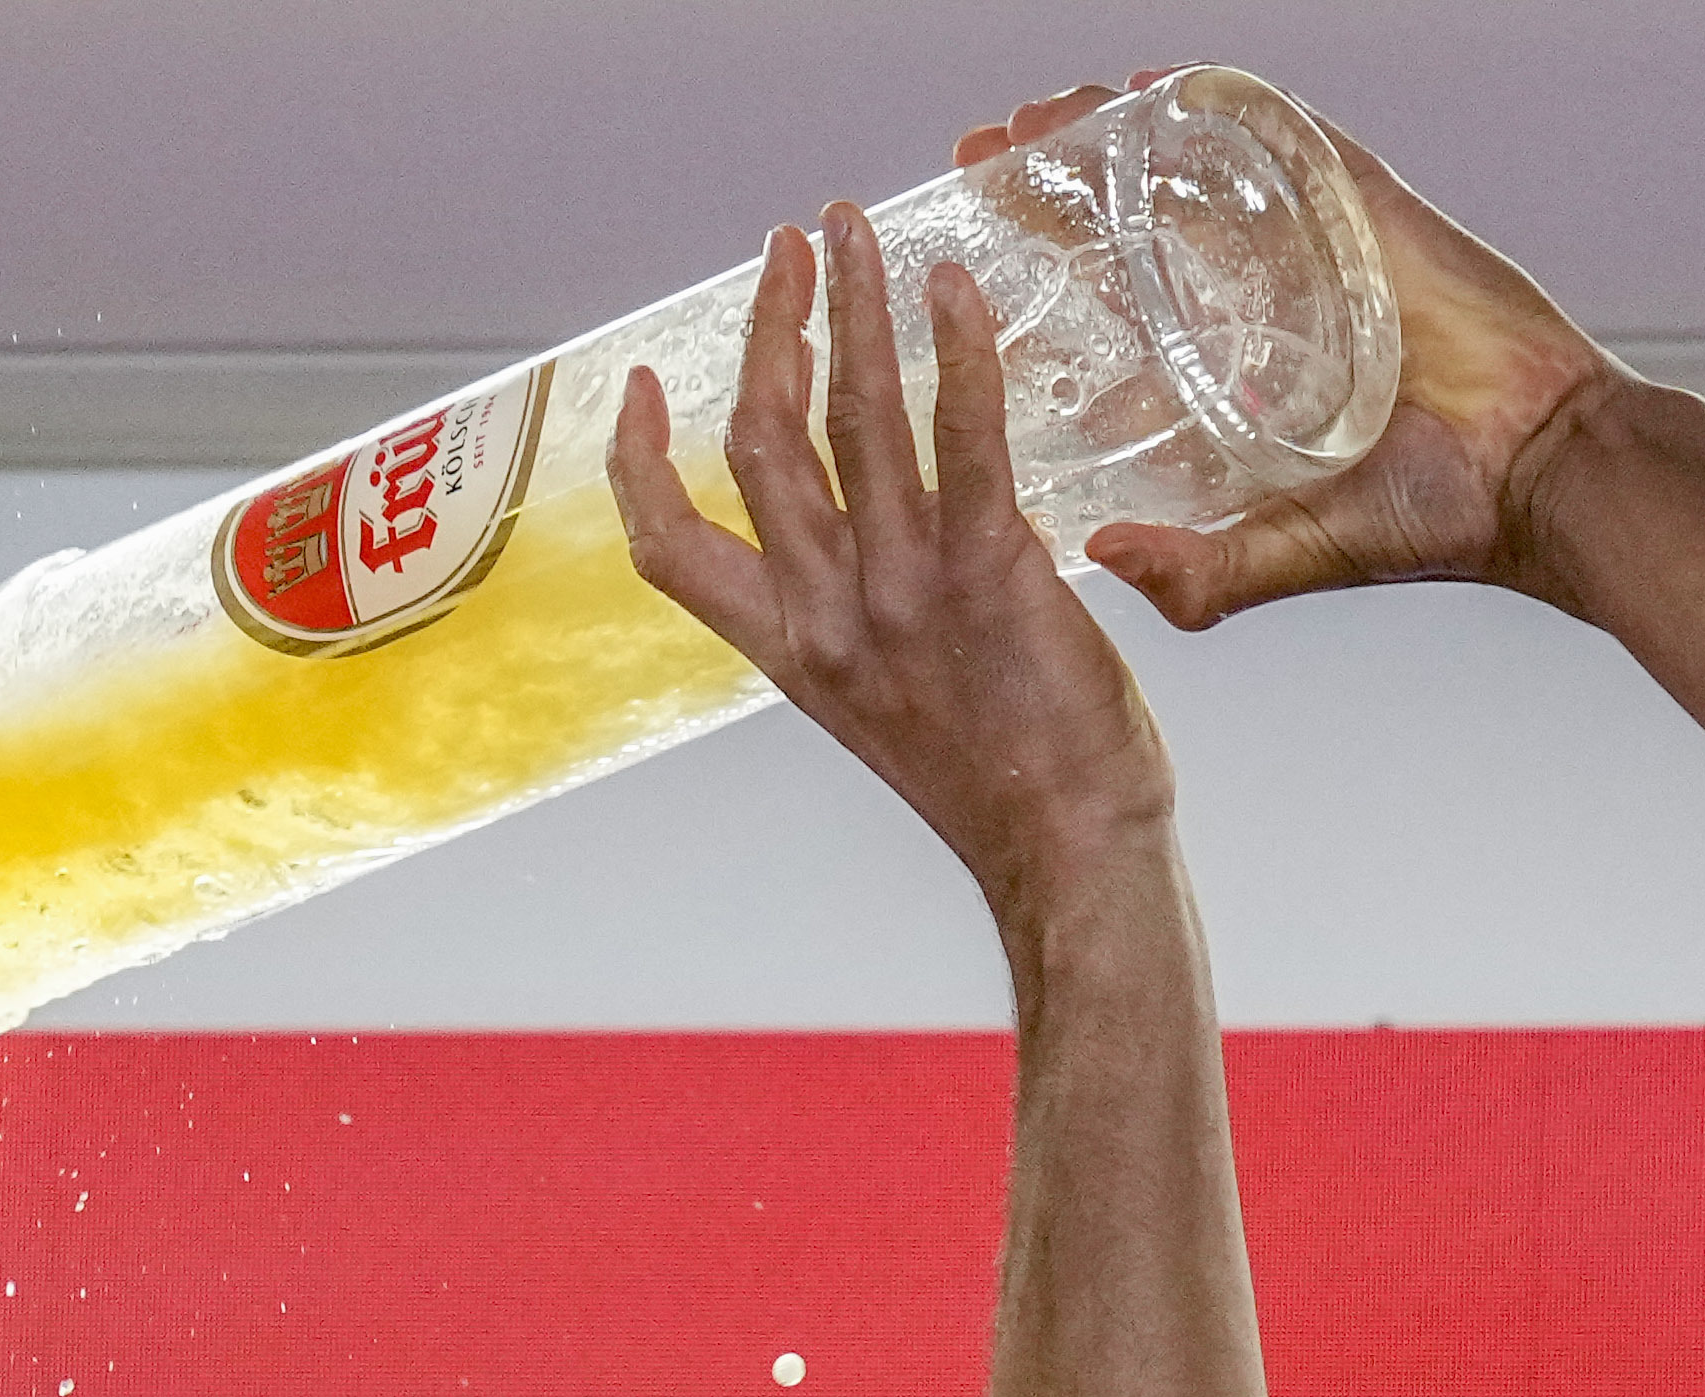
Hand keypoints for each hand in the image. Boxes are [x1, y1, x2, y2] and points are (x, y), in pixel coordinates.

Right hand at [611, 207, 1173, 905]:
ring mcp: (903, 592)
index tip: (640, 386)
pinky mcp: (990, 573)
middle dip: (769, 326)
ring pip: (850, 417)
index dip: (639, 461)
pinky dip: (956, 352)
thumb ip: (871, 613)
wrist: (1065, 855)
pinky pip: (963, 438)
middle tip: (790, 249)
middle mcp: (827, 615)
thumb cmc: (998, 787)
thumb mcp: (890, 705)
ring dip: (850, 305)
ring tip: (854, 232)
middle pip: (759, 441)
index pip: (669, 548)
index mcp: (788, 651)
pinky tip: (952, 292)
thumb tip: (902, 524)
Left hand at [941, 86, 1632, 626]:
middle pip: (1135, 219)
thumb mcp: (1287, 553)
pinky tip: (1154, 84)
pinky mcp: (1366, 204)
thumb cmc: (1433, 518)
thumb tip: (1102, 558)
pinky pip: (1286, 133)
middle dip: (1055, 182)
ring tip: (1043, 114)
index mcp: (1230, 375)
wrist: (1540, 473)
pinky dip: (1221, 102)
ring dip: (1113, 131)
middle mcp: (1259, 301)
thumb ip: (1203, 573)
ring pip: (1194, 165)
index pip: (1114, 304)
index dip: (1040, 270)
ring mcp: (1311, 244)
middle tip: (986, 159)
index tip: (971, 247)